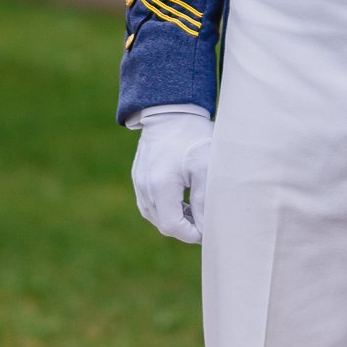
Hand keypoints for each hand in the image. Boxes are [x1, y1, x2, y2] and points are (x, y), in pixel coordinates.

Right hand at [132, 113, 212, 243]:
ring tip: (195, 210)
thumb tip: (204, 228)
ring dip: (174, 218)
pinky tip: (181, 200)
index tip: (208, 230)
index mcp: (161, 186)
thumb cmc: (192, 137)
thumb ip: (203, 200)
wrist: (171, 112)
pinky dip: (165, 207)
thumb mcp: (205, 167)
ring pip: (155, 215)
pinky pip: (149, 202)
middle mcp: (145, 187)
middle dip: (185, 227)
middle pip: (163, 223)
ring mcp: (139, 182)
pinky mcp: (138, 176)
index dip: (191, 234)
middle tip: (205, 221)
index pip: (172, 226)